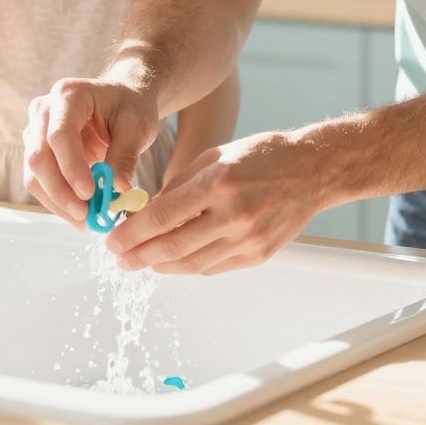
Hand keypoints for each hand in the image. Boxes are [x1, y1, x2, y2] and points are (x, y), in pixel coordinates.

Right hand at [22, 77, 160, 226]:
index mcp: (68, 95)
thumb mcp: (137, 126)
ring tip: (85, 220)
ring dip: (57, 202)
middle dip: (60, 191)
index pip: (60, 135)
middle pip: (38, 156)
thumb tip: (117, 189)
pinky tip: (79, 214)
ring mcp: (36, 131)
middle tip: (85, 215)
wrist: (123, 99)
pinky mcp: (38, 151)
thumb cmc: (131, 106)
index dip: (71, 167)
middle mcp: (44, 111)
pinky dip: (57, 201)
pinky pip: (40, 181)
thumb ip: (125, 156)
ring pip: (34, 174)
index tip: (90, 193)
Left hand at [104, 131, 323, 274]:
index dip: (132, 233)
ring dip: (160, 265)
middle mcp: (234, 214)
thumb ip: (179, 187)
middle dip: (138, 256)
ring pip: (191, 264)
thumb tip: (145, 214)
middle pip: (172, 247)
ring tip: (142, 261)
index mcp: (219, 183)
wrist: (313, 171)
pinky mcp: (259, 255)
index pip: (163, 216)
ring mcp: (248, 239)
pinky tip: (174, 260)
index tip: (112, 241)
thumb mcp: (215, 157)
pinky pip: (214, 267)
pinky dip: (189, 265)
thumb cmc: (262, 156)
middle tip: (119, 259)